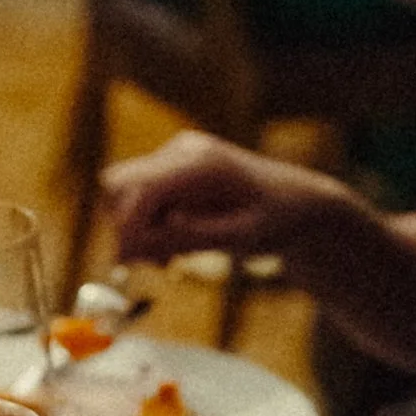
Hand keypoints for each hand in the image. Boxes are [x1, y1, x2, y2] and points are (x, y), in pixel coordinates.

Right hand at [101, 131, 335, 269]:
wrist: (295, 203)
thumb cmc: (276, 220)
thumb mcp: (242, 238)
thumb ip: (195, 237)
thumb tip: (150, 234)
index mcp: (203, 164)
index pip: (142, 190)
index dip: (128, 229)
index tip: (126, 265)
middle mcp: (183, 150)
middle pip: (120, 185)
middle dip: (126, 227)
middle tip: (153, 264)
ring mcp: (176, 156)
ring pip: (124, 192)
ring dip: (135, 230)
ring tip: (168, 260)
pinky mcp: (173, 169)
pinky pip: (140, 198)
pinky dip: (145, 227)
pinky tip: (171, 249)